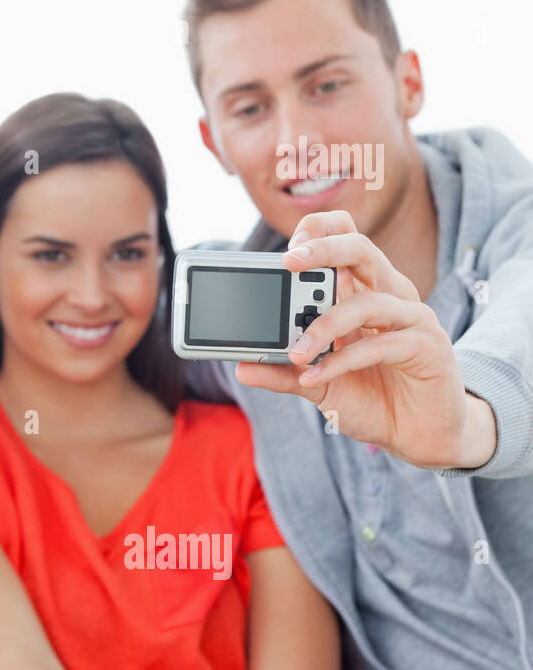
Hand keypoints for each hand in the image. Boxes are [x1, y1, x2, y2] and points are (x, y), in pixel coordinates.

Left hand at [234, 210, 495, 469]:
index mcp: (361, 292)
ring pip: (367, 302)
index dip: (320, 232)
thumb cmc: (371, 399)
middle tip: (289, 262)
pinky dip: (342, 361)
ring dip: (324, 326)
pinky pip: (381, 345)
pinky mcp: (427, 346)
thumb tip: (241, 368)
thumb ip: (283, 373)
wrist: (416, 438)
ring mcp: (411, 318)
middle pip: (361, 249)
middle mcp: (388, 296)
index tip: (286, 249)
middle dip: (324, 250)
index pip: (345, 239)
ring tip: (294, 353)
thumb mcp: (316, 385)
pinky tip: (314, 376)